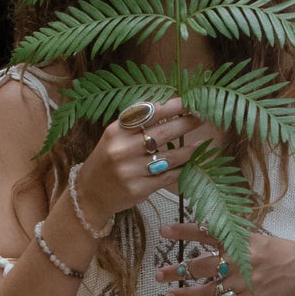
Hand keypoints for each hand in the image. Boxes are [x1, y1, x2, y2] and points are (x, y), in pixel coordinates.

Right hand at [77, 99, 217, 224]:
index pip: (150, 113)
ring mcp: (131, 171)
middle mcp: (123, 149)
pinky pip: (168, 176)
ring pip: (170, 157)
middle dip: (187, 123)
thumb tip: (171, 107)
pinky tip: (192, 163)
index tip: (192, 101)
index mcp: (116, 131)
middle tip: (204, 116)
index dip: (174, 106)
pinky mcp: (139, 189)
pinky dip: (182, 169)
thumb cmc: (107, 160)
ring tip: (204, 142)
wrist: (90, 194)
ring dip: (190, 149)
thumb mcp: (115, 137)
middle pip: (163, 132)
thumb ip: (138, 123)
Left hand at [155, 222, 294, 295]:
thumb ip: (232, 234)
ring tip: (169, 295)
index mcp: (239, 240)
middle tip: (159, 274)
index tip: (164, 230)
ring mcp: (243, 282)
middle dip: (177, 270)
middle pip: (201, 266)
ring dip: (186, 293)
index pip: (207, 233)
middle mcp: (239, 260)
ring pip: (208, 290)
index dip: (184, 232)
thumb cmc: (279, 251)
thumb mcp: (256, 236)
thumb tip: (205, 227)